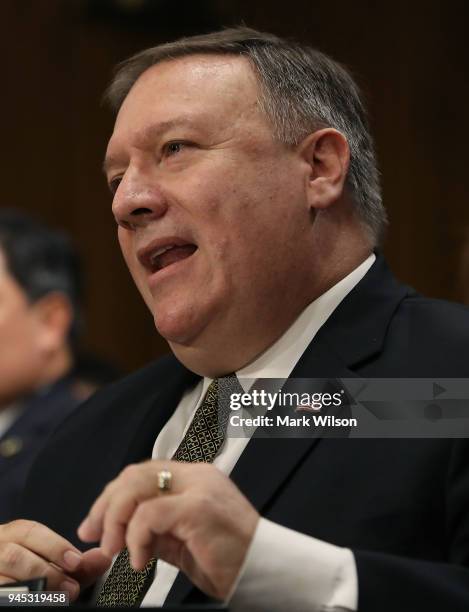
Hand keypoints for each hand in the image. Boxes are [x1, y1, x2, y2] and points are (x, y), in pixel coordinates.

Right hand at [0, 520, 110, 600]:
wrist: (14, 594)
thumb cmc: (32, 577)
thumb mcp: (56, 568)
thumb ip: (78, 565)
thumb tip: (104, 557)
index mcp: (11, 536)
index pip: (29, 531)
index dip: (55, 546)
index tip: (75, 562)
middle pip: (14, 555)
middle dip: (45, 571)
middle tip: (70, 588)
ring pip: (3, 579)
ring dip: (33, 590)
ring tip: (56, 599)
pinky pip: (0, 595)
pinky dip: (17, 599)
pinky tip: (33, 602)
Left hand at [78, 461, 259, 599]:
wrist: (265, 572)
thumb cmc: (230, 559)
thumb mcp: (184, 540)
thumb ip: (157, 529)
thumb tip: (123, 531)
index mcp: (194, 479)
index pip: (143, 473)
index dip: (112, 496)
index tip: (95, 524)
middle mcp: (196, 476)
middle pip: (135, 474)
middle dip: (106, 506)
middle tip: (95, 536)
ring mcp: (198, 488)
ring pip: (136, 487)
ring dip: (115, 522)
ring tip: (114, 550)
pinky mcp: (198, 508)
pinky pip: (150, 514)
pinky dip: (136, 538)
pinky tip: (140, 559)